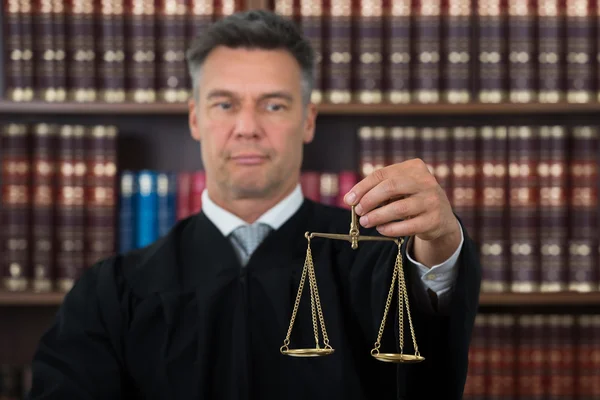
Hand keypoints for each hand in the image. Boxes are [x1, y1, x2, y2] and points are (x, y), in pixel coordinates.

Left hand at [343, 159, 460, 265]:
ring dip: (377, 216)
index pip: (382, 174)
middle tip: (358, 211)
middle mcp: (425, 181)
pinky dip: (390, 228)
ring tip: (365, 222)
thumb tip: (350, 199)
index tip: (349, 199)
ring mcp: (432, 200)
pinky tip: (381, 229)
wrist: (441, 217)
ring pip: (398, 208)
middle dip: (369, 200)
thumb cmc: (412, 198)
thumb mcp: (399, 188)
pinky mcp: (434, 220)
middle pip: (390, 187)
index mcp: (414, 167)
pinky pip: (407, 226)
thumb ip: (378, 189)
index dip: (362, 187)